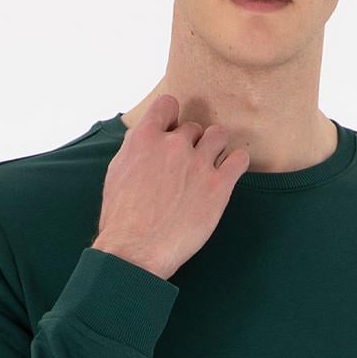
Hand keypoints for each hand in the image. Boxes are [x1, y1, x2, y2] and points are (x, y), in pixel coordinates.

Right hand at [92, 93, 249, 280]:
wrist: (135, 252)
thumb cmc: (122, 220)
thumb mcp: (117, 173)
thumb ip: (137, 149)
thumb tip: (149, 139)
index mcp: (145, 138)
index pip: (168, 105)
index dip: (171, 119)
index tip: (171, 135)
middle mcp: (173, 145)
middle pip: (193, 127)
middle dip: (190, 144)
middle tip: (185, 169)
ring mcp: (198, 164)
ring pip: (218, 135)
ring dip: (214, 148)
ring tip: (208, 167)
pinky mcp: (218, 186)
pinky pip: (239, 160)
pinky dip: (235, 164)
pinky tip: (227, 175)